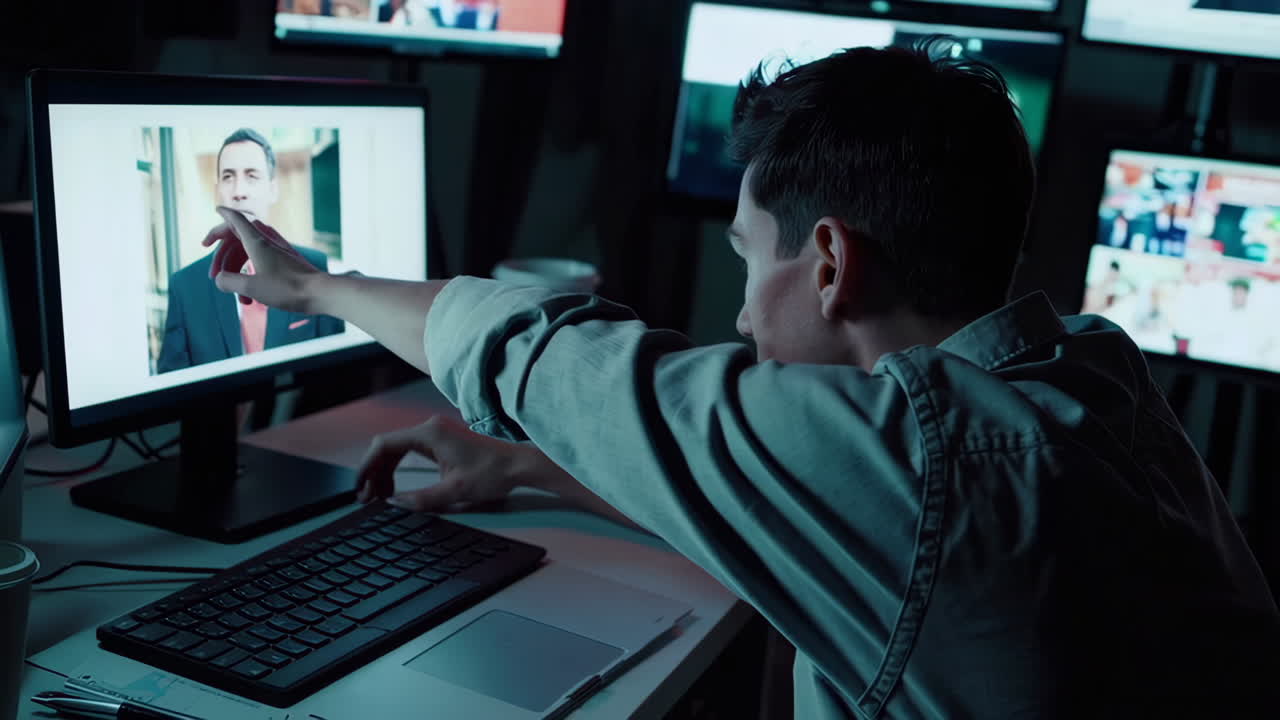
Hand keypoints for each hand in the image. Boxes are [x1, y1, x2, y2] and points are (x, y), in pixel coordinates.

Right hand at [203, 207, 321, 310]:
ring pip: (249, 255)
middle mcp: (267, 242)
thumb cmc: (288, 289)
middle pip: (237, 239)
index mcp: (257, 242)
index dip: (225, 214)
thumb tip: (219, 279)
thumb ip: (229, 281)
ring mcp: (278, 251)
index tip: (216, 208)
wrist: (321, 293)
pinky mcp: (286, 262)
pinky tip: (253, 299)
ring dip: (238, 274)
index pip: (236, 219)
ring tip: (241, 300)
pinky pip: (261, 264)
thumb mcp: (252, 287)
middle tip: (212, 276)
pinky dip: (252, 278)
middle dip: (222, 258)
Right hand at [355, 416, 524, 510]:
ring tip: (379, 498)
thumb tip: (393, 505)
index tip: (359, 487)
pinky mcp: (441, 440)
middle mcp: (430, 427)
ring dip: (384, 472)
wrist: (518, 465)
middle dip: (373, 472)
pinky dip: (398, 468)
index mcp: (429, 433)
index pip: (385, 445)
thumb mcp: (454, 492)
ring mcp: (436, 432)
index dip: (367, 466)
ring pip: (397, 449)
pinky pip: (410, 451)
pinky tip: (395, 488)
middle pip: (388, 446)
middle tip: (366, 498)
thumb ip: (420, 499)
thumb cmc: (491, 473)